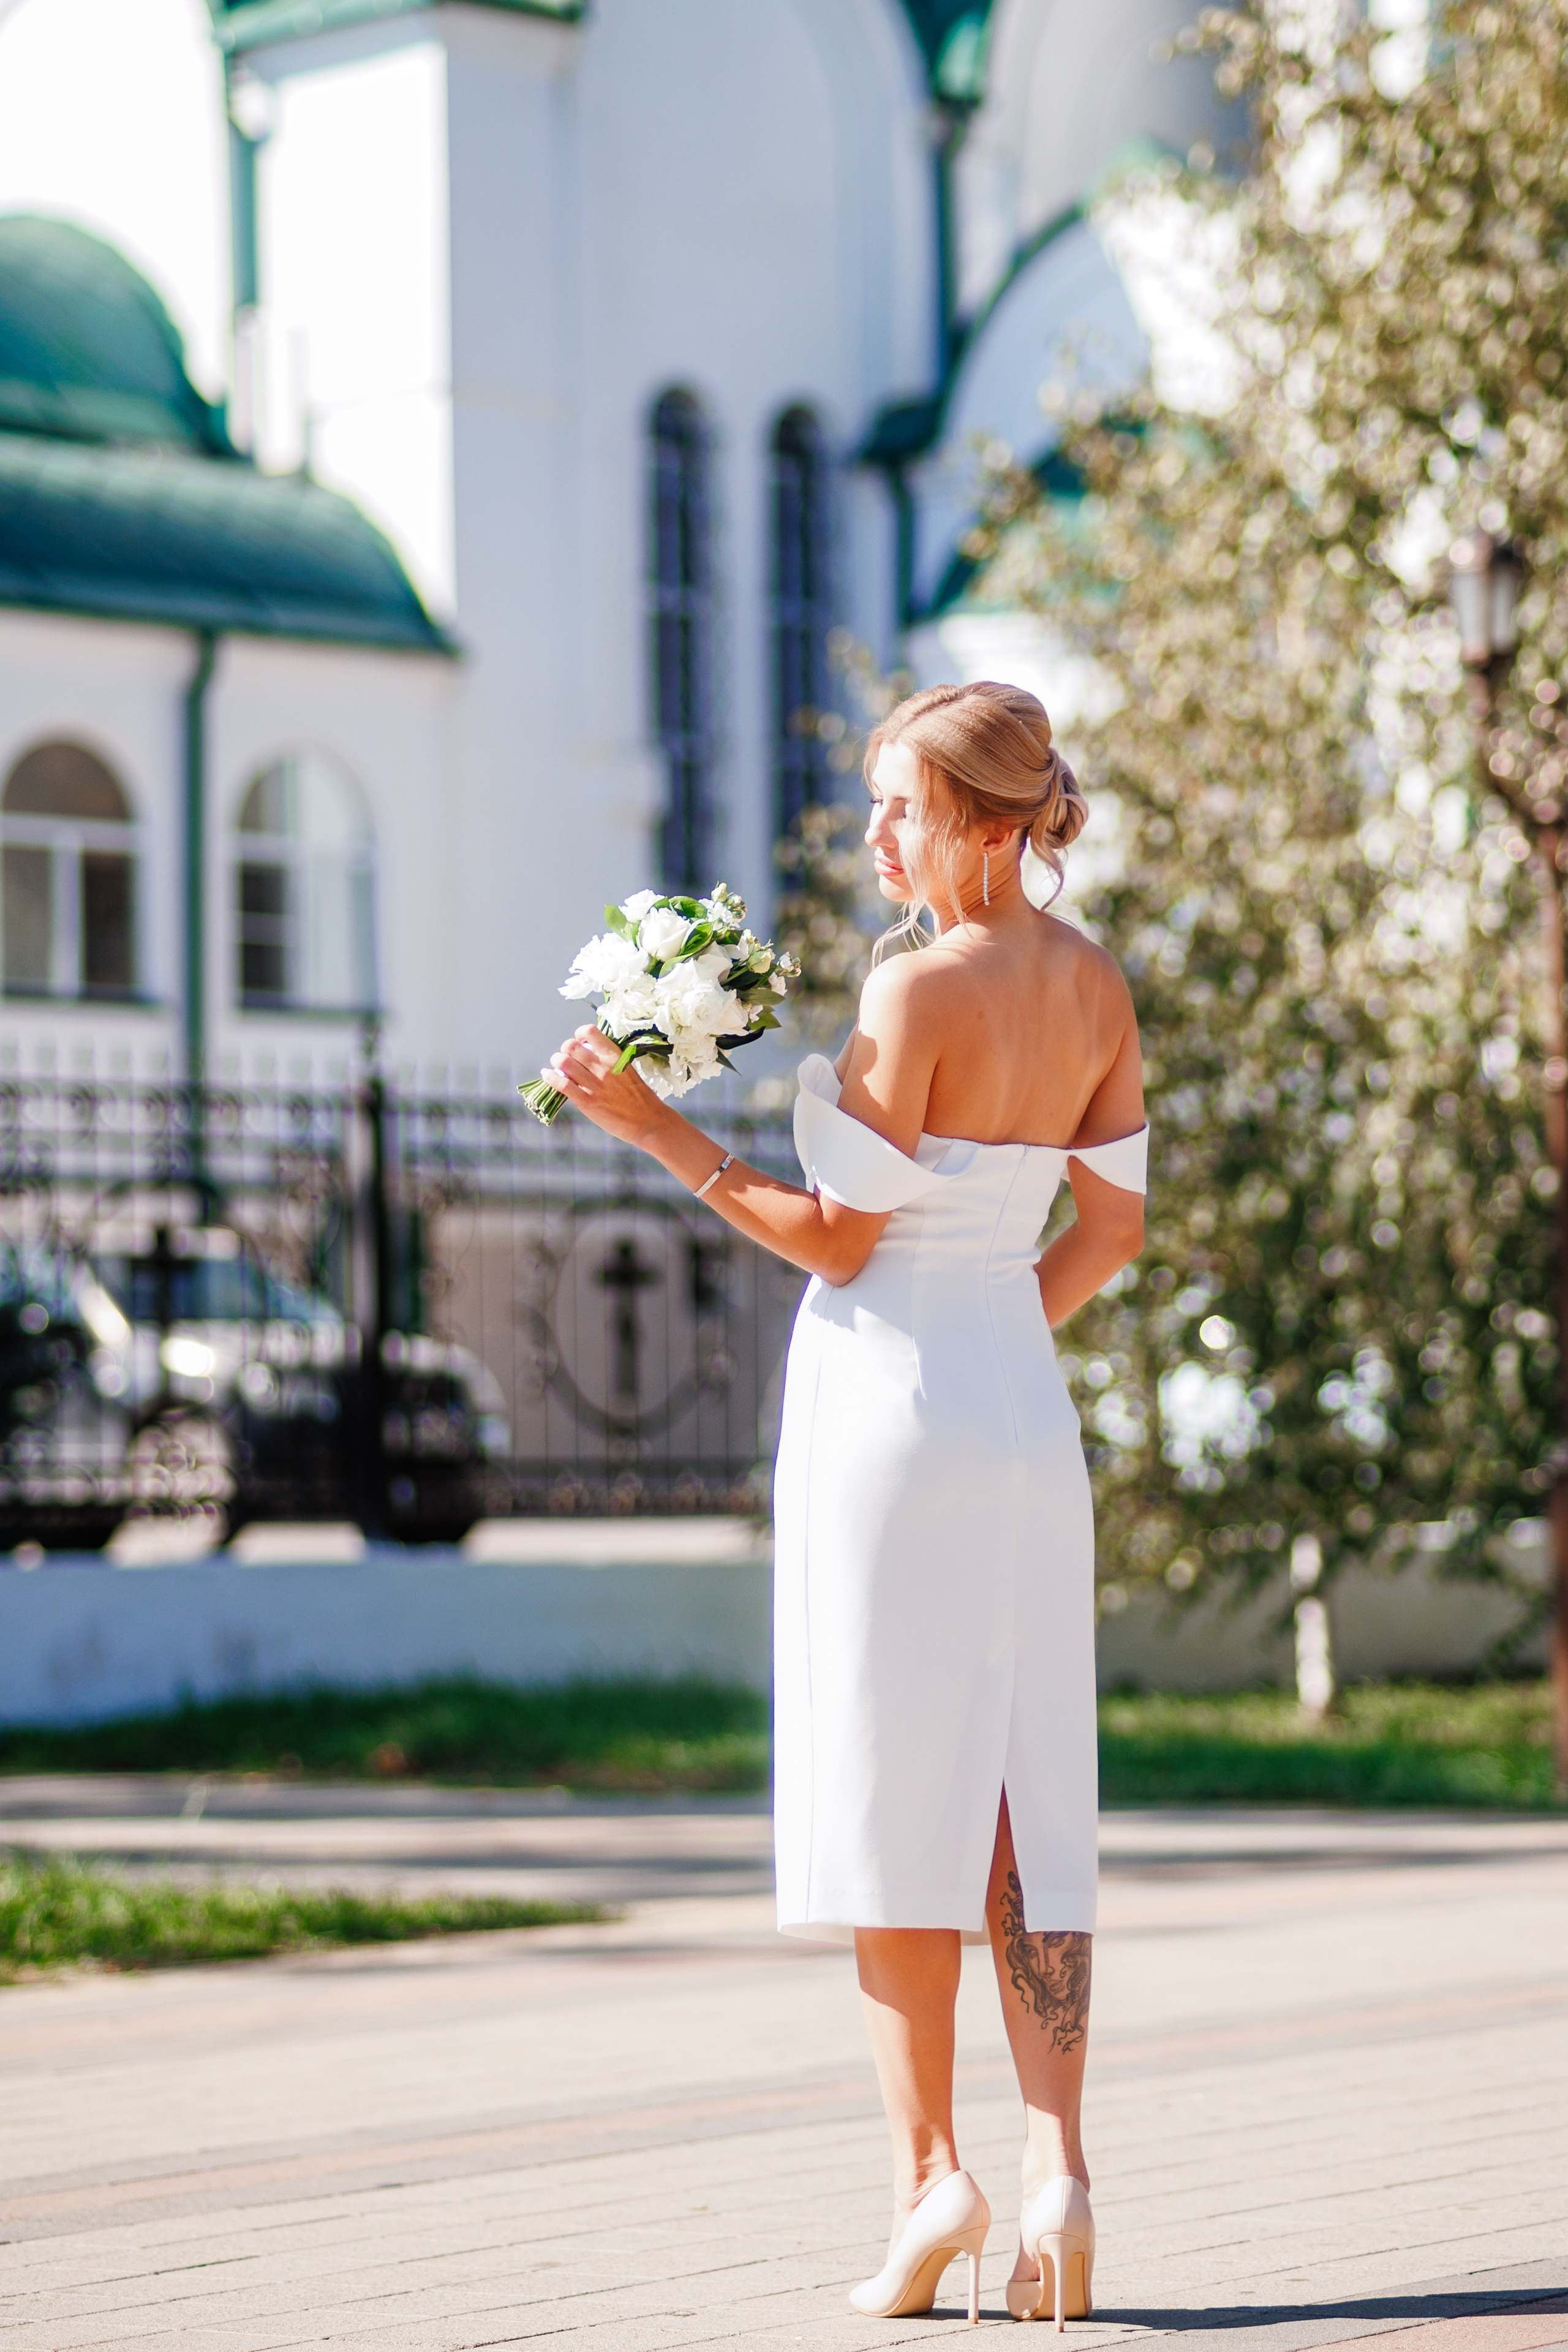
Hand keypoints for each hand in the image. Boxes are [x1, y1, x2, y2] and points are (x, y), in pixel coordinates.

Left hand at [544, 1026, 669, 1146]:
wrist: (648, 1122)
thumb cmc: (640, 1097)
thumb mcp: (628, 1070)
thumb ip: (609, 1060)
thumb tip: (588, 1052)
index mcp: (615, 1056)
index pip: (589, 1032)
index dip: (579, 1035)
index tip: (580, 1042)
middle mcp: (603, 1067)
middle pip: (571, 1046)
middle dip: (565, 1049)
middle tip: (567, 1057)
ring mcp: (594, 1084)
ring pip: (563, 1062)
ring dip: (556, 1062)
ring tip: (558, 1067)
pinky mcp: (587, 1102)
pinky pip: (562, 1084)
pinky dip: (550, 1077)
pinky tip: (547, 1075)